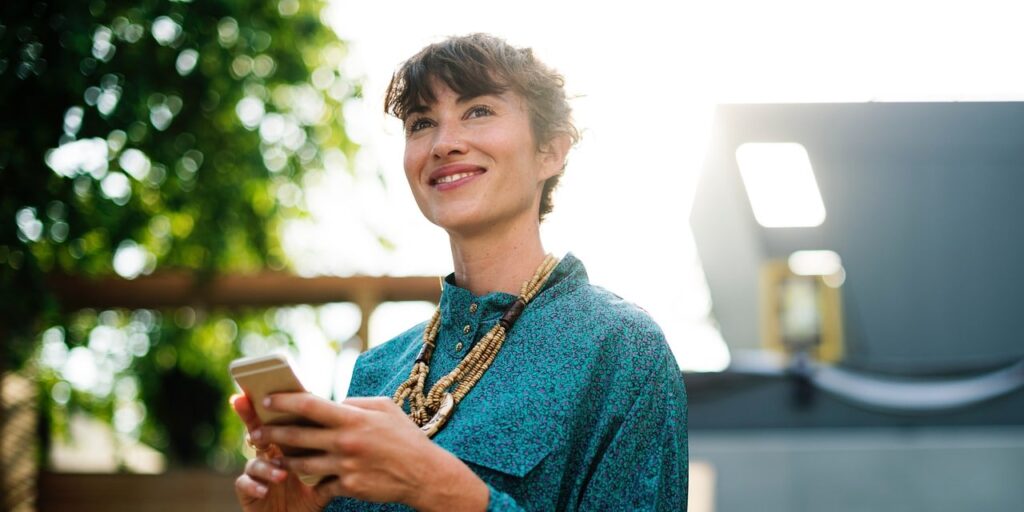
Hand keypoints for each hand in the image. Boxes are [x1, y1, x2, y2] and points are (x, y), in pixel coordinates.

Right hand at [231, 394, 325, 511]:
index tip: (271, 387)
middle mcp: (269, 456)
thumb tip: (355, 434)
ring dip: (265, 465)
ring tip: (281, 473)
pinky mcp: (249, 492)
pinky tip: (264, 490)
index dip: (275, 405)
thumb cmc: (311, 498)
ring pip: (253, 461)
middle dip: (250, 416)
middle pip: (257, 431)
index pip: (281, 422)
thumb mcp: (324, 477)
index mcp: (287, 448)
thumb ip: (332, 457)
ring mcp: (257, 473)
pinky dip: (254, 485)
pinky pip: (244, 484)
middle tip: (245, 401)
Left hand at [257, 394, 488, 511]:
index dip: (284, 401)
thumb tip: (334, 402)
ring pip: (302, 463)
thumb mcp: (385, 408)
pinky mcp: (349, 486)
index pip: (309, 405)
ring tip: (272, 455)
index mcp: (353, 418)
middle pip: (297, 435)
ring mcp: (345, 466)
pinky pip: (321, 484)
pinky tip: (304, 477)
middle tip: (256, 432)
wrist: (424, 474)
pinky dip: (313, 480)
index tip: (267, 400)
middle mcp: (346, 441)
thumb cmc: (405, 437)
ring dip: (283, 459)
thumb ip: (356, 403)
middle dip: (271, 433)